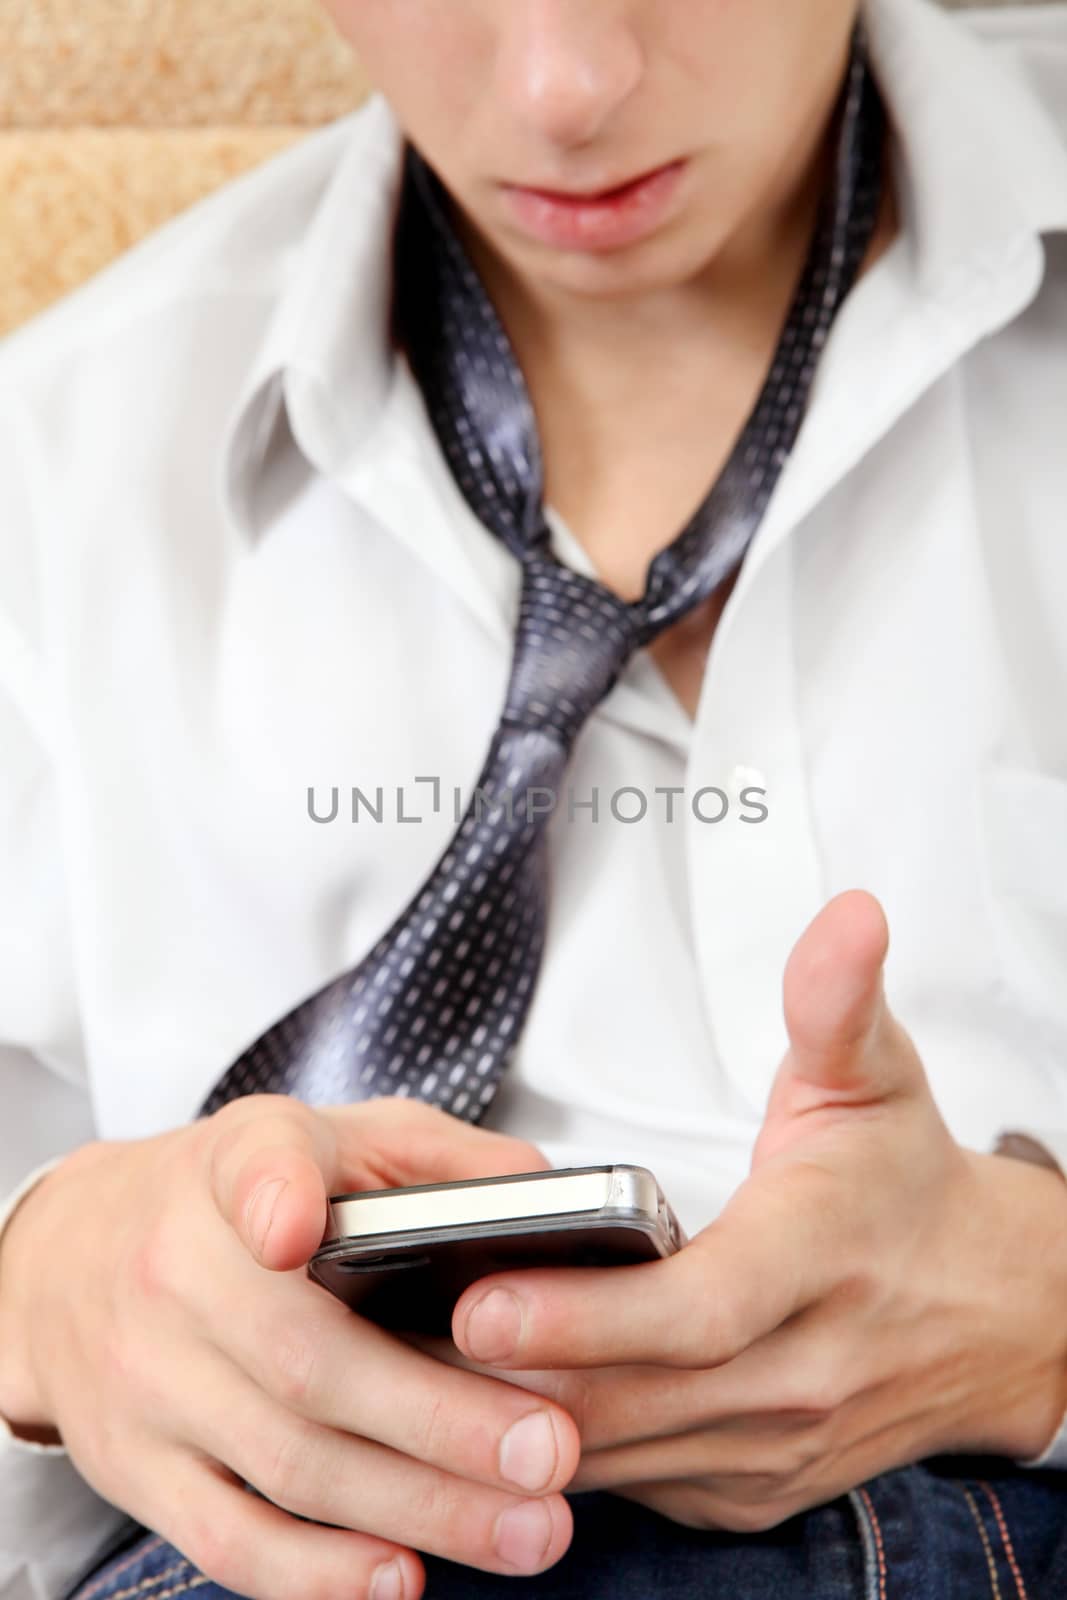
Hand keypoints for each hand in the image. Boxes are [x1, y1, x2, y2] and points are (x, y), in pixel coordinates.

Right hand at [0, 1096, 579, 1598]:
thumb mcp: (336, 1135)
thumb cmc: (246, 1193)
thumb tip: (547, 1197)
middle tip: (550, 1450)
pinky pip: (229, 1538)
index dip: (273, 1194)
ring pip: (289, 1460)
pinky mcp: (138, 1468)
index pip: (251, 1166)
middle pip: (308, 1358)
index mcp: (241, 1165)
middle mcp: (180, 1270)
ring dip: (418, 1506)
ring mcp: (151, 1379)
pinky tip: (403, 1578)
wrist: (69, 1255)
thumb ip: (440, 1156)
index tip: (294, 1225)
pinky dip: (317, 1573)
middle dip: (439, 1418)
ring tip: (529, 1528)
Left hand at [443, 890, 1066, 1531]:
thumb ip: (837, 1002)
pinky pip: (636, 1479)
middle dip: (515, 1375)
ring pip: (625, 1451)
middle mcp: (800, 1371)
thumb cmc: (902, 1184)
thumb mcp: (876, 1079)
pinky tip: (482, 1404)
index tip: (481, 1298)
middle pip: (639, 1395)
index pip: (700, 1307)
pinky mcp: (749, 1488)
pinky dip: (560, 1448)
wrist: (991, 1314)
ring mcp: (774, 1446)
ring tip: (406, 1370)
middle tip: (392, 1338)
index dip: (588, 1313)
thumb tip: (846, 916)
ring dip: (517, 1423)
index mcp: (819, 1258)